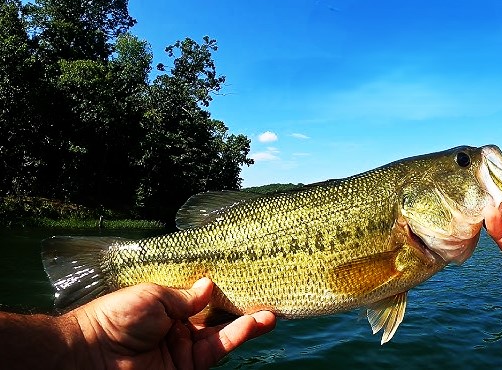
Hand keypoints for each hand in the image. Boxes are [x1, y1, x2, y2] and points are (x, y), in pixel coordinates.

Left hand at [65, 278, 275, 369]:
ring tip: (272, 314)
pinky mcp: (189, 365)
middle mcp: (179, 326)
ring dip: (248, 323)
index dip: (221, 290)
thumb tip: (210, 285)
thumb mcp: (154, 295)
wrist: (92, 353)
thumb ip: (185, 296)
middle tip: (266, 295)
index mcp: (167, 306)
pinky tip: (254, 322)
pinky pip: (218, 348)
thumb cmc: (116, 316)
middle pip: (217, 316)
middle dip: (241, 307)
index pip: (201, 297)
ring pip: (223, 334)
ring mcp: (185, 347)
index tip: (244, 278)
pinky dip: (237, 335)